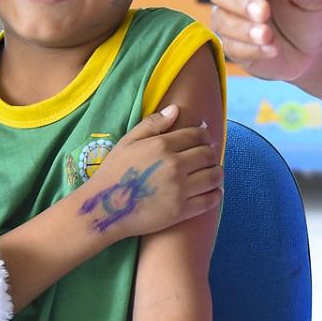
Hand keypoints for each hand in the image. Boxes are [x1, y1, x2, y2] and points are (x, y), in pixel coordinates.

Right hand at [73, 104, 222, 240]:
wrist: (105, 209)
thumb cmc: (114, 172)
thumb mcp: (128, 141)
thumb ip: (153, 124)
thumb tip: (176, 109)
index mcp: (161, 145)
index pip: (197, 135)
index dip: (205, 135)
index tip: (204, 139)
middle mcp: (174, 166)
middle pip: (208, 154)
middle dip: (210, 153)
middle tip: (207, 157)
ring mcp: (179, 189)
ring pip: (214, 176)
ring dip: (216, 172)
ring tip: (211, 173)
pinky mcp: (181, 211)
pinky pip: (210, 200)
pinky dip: (216, 193)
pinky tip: (212, 191)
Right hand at [206, 0, 321, 80]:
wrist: (314, 49)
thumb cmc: (309, 13)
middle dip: (239, 0)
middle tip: (264, 12)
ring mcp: (231, 20)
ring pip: (221, 20)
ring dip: (244, 29)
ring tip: (268, 36)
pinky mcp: (234, 47)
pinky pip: (231, 47)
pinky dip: (252, 49)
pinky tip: (272, 49)